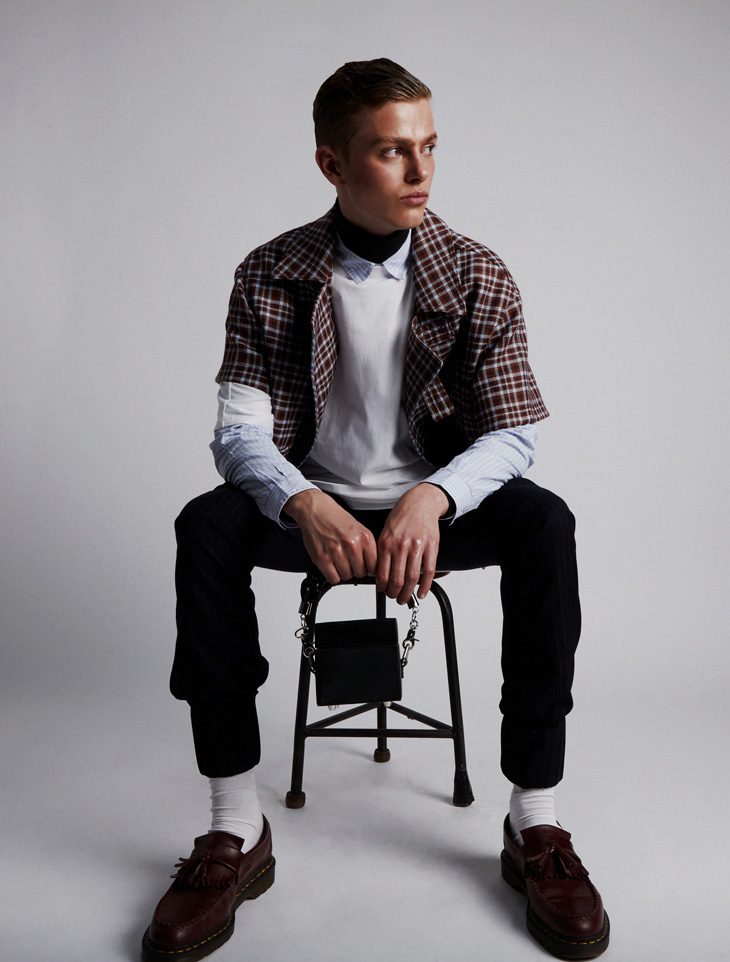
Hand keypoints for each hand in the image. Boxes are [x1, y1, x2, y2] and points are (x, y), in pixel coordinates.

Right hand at [284, 489, 377, 584]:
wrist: (315, 510)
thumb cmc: (336, 518)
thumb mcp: (359, 528)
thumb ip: (367, 547)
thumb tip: (373, 567)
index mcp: (364, 537)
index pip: (374, 566)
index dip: (369, 569)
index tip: (365, 567)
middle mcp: (352, 545)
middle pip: (361, 573)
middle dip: (356, 570)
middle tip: (349, 562)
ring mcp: (336, 552)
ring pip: (347, 576)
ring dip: (343, 571)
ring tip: (339, 560)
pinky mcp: (322, 558)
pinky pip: (333, 578)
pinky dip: (333, 575)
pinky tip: (332, 565)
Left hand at [376, 483, 448, 603]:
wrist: (420, 502)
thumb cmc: (402, 517)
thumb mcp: (385, 532)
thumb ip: (383, 552)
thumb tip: (380, 574)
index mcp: (386, 543)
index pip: (382, 574)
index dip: (382, 588)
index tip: (383, 591)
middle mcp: (400, 545)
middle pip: (397, 580)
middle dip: (394, 594)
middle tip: (394, 598)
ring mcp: (417, 546)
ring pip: (412, 578)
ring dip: (408, 593)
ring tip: (405, 598)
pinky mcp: (431, 547)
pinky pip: (429, 571)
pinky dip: (426, 586)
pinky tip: (422, 593)